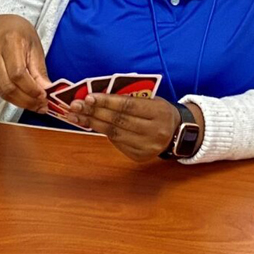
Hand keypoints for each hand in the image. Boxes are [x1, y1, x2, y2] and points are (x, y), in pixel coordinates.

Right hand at [0, 15, 53, 111]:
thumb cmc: (17, 33)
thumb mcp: (34, 45)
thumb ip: (39, 70)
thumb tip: (48, 91)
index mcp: (10, 40)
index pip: (18, 73)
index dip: (31, 89)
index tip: (43, 96)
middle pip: (8, 86)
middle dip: (26, 100)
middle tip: (40, 106)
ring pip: (1, 91)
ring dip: (20, 102)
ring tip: (34, 104)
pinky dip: (11, 97)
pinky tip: (22, 98)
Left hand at [66, 94, 182, 160]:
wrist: (178, 133)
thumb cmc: (159, 112)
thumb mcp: (152, 100)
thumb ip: (130, 98)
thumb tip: (98, 97)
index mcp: (159, 113)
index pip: (128, 106)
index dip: (107, 102)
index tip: (88, 97)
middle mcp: (154, 132)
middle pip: (118, 121)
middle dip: (94, 112)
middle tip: (75, 106)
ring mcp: (147, 147)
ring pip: (114, 134)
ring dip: (92, 123)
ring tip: (77, 115)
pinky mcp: (140, 156)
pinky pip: (117, 143)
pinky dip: (103, 132)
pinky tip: (91, 124)